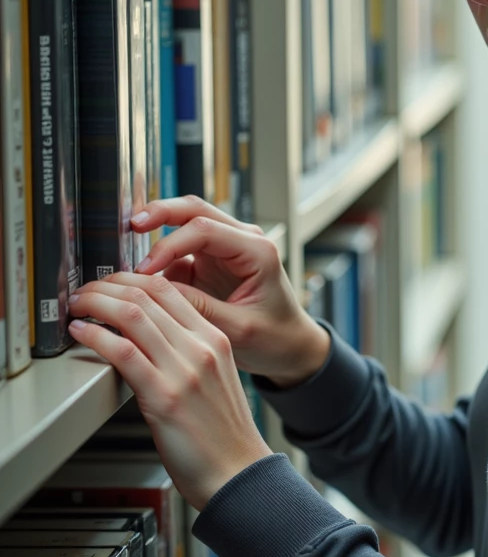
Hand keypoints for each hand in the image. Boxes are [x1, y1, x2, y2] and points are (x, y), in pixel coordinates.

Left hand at [68, 273, 274, 509]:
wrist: (239, 473)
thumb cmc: (224, 436)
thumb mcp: (215, 378)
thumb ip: (188, 353)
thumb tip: (146, 338)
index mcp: (215, 339)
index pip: (170, 289)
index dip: (132, 278)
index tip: (110, 284)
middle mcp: (202, 347)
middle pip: (148, 294)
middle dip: (107, 285)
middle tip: (86, 291)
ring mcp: (185, 370)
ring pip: (133, 315)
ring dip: (96, 303)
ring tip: (78, 306)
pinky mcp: (165, 396)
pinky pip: (123, 352)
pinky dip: (95, 336)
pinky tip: (82, 333)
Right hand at [130, 196, 329, 386]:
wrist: (290, 346)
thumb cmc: (275, 337)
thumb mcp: (239, 329)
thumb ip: (201, 309)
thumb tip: (158, 292)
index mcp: (257, 251)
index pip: (206, 230)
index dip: (170, 245)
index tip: (146, 269)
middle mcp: (242, 241)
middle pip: (195, 210)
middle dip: (160, 214)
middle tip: (129, 225)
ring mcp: (225, 248)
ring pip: (186, 222)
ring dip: (157, 232)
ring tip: (130, 256)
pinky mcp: (211, 261)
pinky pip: (181, 249)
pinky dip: (161, 258)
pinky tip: (143, 277)